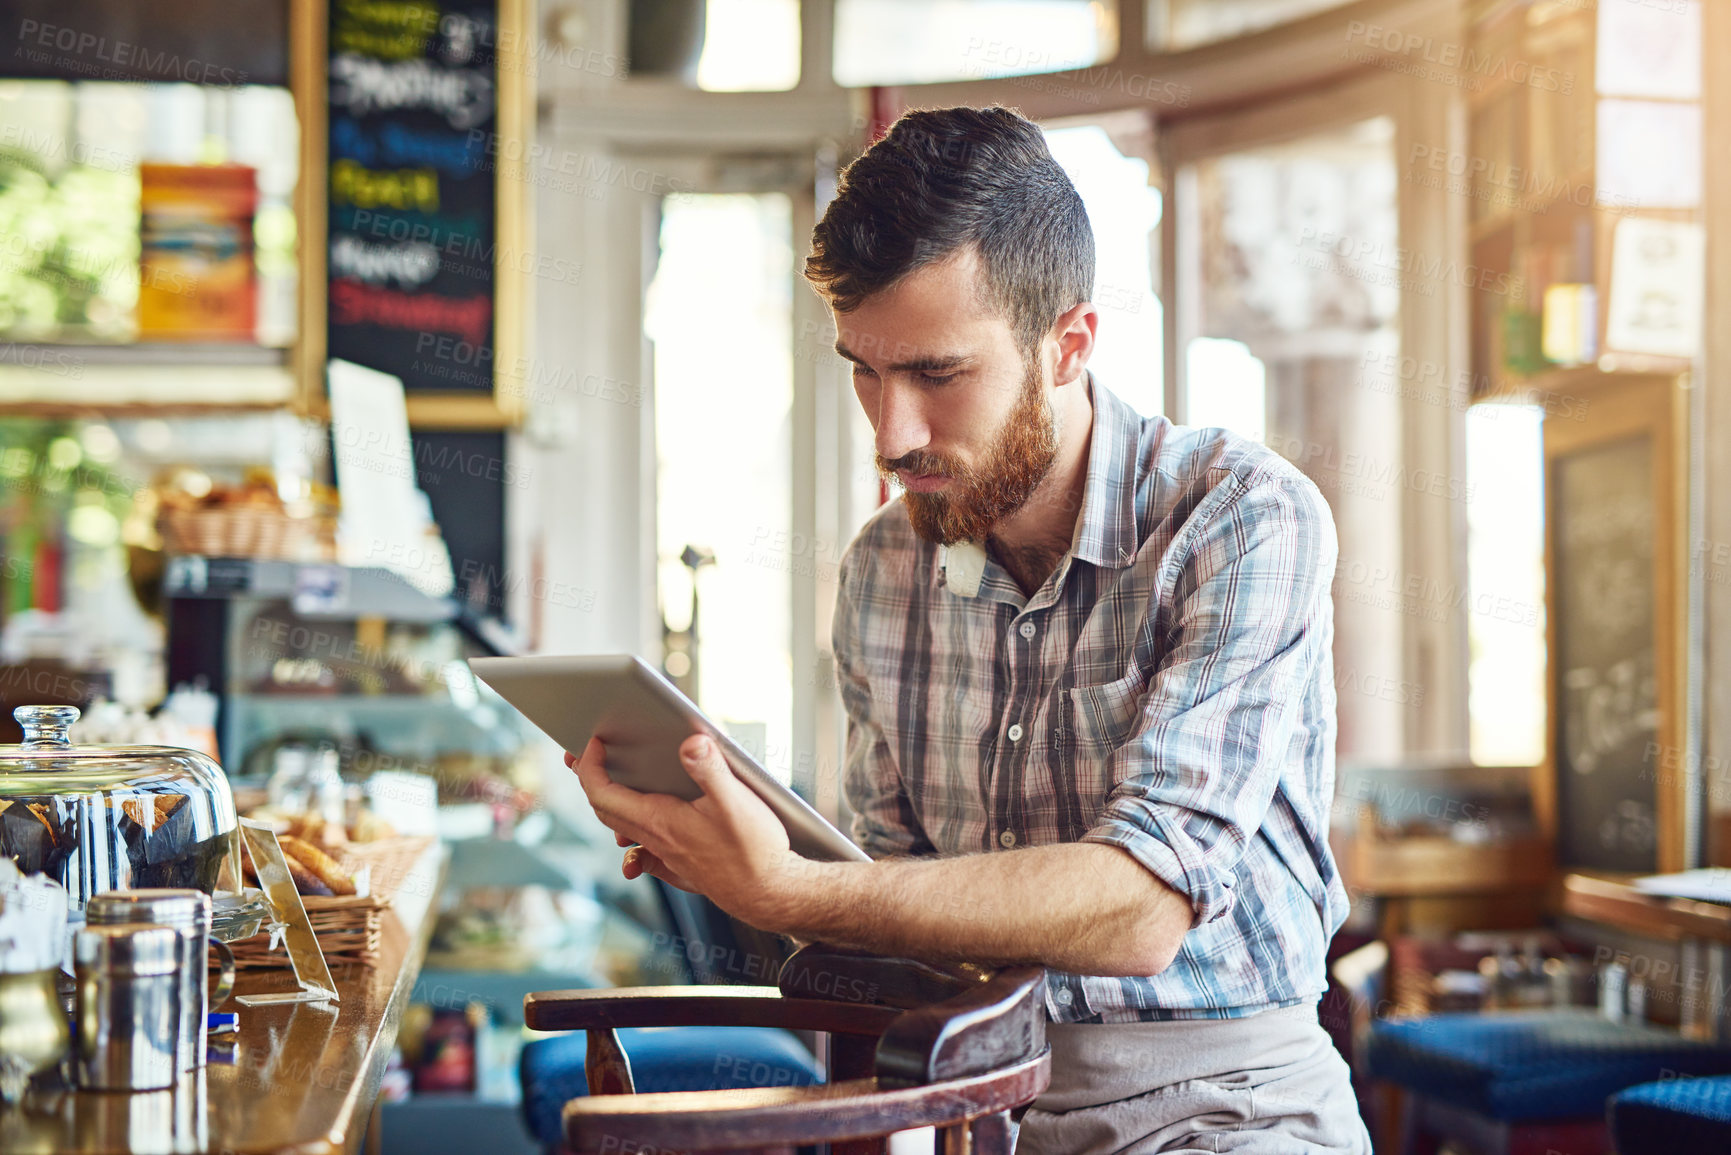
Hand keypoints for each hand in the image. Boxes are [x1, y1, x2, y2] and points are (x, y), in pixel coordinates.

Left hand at [563, 735, 806, 928]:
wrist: (770, 894)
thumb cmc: (755, 851)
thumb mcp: (736, 801)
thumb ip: (710, 768)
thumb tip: (690, 740)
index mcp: (660, 820)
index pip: (603, 792)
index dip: (590, 765)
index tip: (593, 742)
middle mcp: (656, 840)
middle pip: (604, 808)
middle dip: (589, 778)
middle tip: (585, 753)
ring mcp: (666, 856)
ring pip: (622, 828)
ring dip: (609, 803)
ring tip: (609, 782)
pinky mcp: (679, 868)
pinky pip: (642, 853)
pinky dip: (631, 839)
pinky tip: (638, 837)